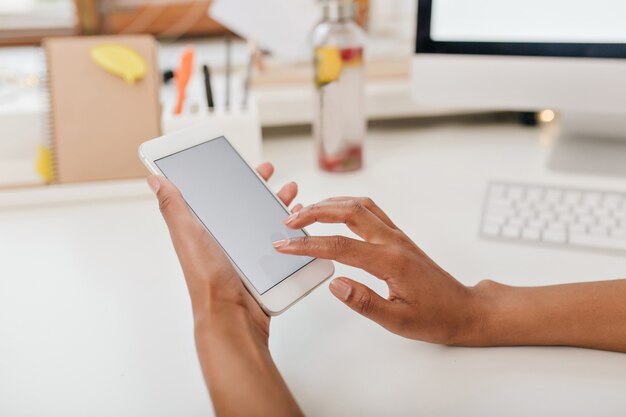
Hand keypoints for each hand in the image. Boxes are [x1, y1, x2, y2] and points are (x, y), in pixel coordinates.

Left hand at [148, 162, 299, 344]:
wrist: (233, 316)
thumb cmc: (208, 279)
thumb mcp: (188, 235)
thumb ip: (173, 206)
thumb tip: (155, 179)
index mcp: (203, 230)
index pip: (213, 195)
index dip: (224, 176)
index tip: (235, 161)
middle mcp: (223, 240)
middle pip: (241, 205)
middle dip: (256, 185)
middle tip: (267, 172)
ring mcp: (244, 253)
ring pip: (262, 221)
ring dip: (276, 204)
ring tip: (288, 193)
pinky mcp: (262, 266)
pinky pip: (278, 243)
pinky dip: (289, 230)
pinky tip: (296, 224)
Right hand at [274, 197, 481, 344]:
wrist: (463, 309)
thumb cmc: (435, 317)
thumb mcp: (398, 320)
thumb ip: (364, 302)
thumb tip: (336, 284)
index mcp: (391, 261)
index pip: (340, 246)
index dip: (308, 244)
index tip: (285, 244)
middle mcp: (393, 241)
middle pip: (348, 212)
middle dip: (314, 212)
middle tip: (289, 220)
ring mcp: (397, 235)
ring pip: (359, 205)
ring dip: (329, 204)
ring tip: (305, 212)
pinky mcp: (398, 236)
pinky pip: (369, 210)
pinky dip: (346, 206)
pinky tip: (333, 213)